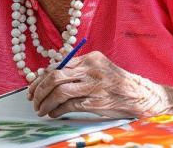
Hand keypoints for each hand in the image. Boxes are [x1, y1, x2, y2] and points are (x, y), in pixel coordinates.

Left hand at [27, 51, 162, 118]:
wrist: (140, 95)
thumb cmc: (116, 83)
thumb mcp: (98, 69)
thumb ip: (78, 70)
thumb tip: (49, 77)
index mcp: (90, 58)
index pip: (58, 66)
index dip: (41, 78)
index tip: (32, 88)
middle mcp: (90, 70)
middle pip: (55, 77)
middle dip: (38, 90)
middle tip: (32, 100)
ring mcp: (93, 86)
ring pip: (59, 92)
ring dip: (45, 102)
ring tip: (41, 109)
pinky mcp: (95, 102)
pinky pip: (69, 105)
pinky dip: (57, 110)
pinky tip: (53, 113)